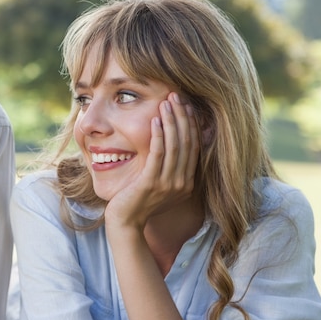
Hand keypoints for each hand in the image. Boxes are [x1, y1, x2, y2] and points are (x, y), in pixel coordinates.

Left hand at [104, 92, 198, 231]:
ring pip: (174, 146)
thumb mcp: (159, 184)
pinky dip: (157, 135)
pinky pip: (157, 154)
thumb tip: (171, 144)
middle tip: (177, 96)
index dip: (191, 124)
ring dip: (171, 121)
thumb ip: (168, 168)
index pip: (194, 147)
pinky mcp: (151, 183)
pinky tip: (155, 120)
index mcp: (187, 183)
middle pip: (187, 142)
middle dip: (182, 117)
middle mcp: (182, 183)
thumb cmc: (138, 201)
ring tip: (166, 102)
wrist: (126, 223)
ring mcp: (168, 184)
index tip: (186, 106)